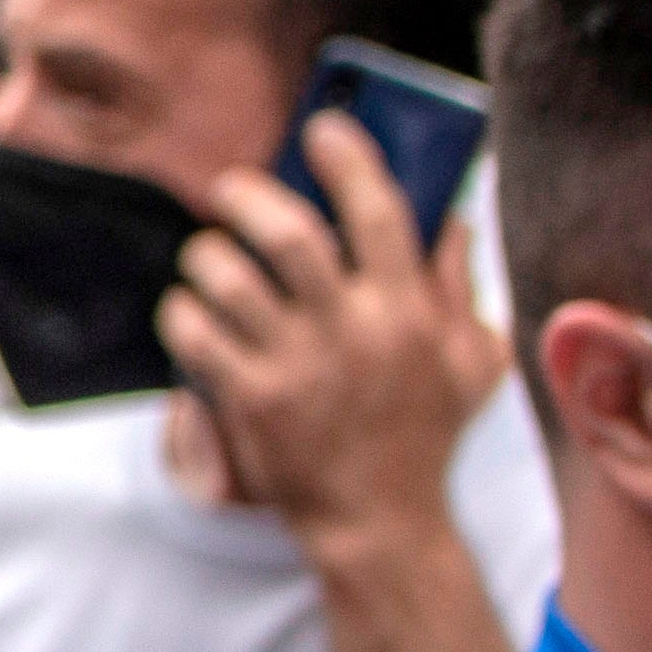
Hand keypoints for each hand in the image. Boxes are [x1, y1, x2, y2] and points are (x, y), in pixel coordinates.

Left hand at [164, 115, 500, 551]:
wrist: (380, 523)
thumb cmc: (423, 436)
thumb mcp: (471, 361)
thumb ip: (458, 287)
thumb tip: (452, 215)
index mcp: (410, 312)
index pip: (380, 213)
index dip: (348, 160)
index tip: (321, 129)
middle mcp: (355, 331)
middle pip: (289, 233)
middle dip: (249, 196)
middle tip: (231, 190)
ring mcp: (299, 365)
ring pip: (229, 276)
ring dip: (207, 255)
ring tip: (207, 257)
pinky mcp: (251, 399)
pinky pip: (193, 331)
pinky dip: (181, 311)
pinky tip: (187, 312)